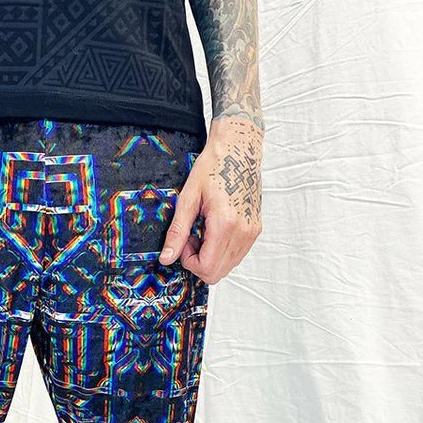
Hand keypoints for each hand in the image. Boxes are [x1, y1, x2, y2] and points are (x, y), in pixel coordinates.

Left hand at [159, 117, 262, 284]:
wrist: (239, 150)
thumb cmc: (214, 167)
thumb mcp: (187, 198)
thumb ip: (177, 232)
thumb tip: (166, 258)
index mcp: (225, 224)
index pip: (207, 268)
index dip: (189, 262)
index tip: (185, 241)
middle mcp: (243, 232)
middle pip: (217, 273)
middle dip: (199, 262)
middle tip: (192, 237)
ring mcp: (252, 232)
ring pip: (227, 267)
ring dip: (210, 256)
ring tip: (203, 231)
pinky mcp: (255, 229)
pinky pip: (236, 255)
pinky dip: (222, 250)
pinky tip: (214, 230)